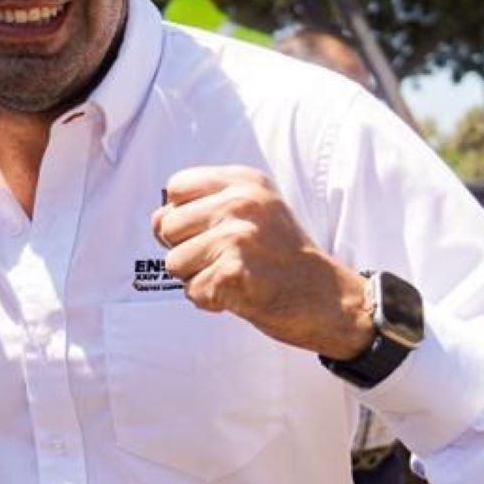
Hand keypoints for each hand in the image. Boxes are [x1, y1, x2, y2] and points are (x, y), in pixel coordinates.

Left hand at [152, 166, 371, 358]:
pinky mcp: (233, 272)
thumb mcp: (251, 214)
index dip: (182, 215)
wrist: (327, 299)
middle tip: (226, 259)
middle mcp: (240, 202)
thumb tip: (155, 221)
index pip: (176, 187)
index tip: (212, 231)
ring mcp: (237, 236)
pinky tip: (242, 295)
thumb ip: (199, 209)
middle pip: (167, 226)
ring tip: (236, 276)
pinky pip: (193, 292)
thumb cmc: (282, 257)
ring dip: (198, 279)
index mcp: (244, 181)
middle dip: (186, 251)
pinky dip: (212, 302)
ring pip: (174, 263)